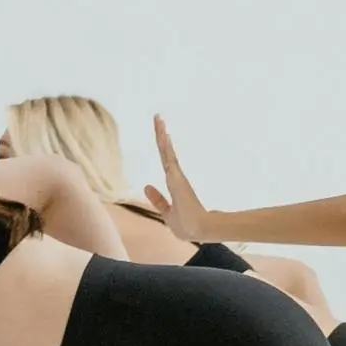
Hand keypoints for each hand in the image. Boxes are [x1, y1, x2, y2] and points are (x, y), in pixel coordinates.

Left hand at [148, 120, 219, 242]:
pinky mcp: (176, 176)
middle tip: (158, 116)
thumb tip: (146, 185)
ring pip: (165, 150)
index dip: (164, 146)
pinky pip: (168, 156)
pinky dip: (164, 143)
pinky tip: (162, 131)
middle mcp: (174, 175)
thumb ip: (158, 200)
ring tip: (157, 117)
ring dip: (161, 133)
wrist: (199, 228)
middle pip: (164, 151)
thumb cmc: (186, 225)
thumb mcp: (167, 213)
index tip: (164, 133)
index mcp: (173, 183)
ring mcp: (175, 174)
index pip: (166, 160)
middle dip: (160, 134)